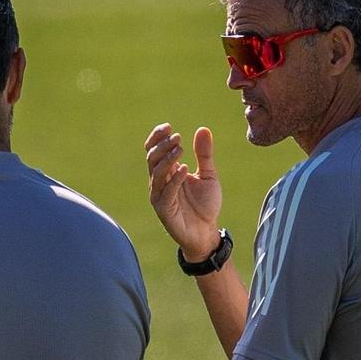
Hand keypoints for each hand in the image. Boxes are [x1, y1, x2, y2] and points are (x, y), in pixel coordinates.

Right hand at [145, 123, 222, 260]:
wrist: (206, 232)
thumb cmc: (205, 205)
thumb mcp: (208, 175)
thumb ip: (204, 154)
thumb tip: (203, 129)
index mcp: (167, 172)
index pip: (154, 150)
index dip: (157, 138)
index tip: (168, 127)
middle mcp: (160, 182)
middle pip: (152, 159)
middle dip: (163, 146)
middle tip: (177, 137)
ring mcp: (160, 196)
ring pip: (156, 173)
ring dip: (168, 159)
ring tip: (181, 148)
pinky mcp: (164, 210)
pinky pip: (166, 192)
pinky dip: (175, 179)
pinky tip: (185, 169)